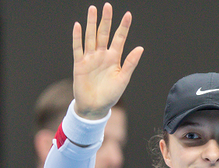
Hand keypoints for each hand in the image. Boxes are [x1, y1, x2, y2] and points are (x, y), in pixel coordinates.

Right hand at [72, 3, 142, 118]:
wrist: (95, 107)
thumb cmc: (111, 94)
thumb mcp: (123, 79)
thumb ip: (131, 63)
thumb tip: (140, 48)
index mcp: (115, 58)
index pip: (119, 39)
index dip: (123, 27)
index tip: (128, 14)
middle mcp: (102, 55)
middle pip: (104, 34)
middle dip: (106, 20)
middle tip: (108, 6)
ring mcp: (90, 58)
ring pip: (91, 37)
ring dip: (92, 24)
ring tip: (93, 9)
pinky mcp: (80, 64)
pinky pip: (78, 48)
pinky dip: (77, 38)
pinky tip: (78, 26)